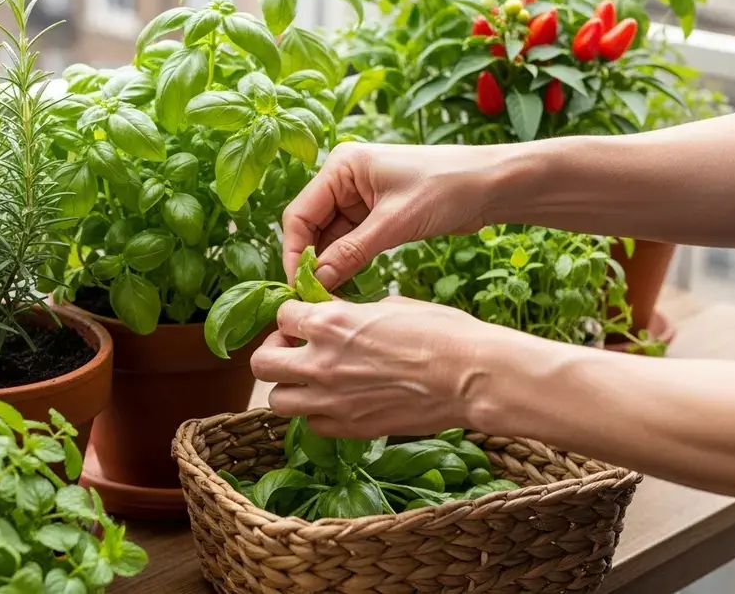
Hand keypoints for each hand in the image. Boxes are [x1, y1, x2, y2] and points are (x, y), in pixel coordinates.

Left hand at [251, 296, 532, 438]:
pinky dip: (316, 413)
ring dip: (289, 387)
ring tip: (311, 380)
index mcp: (329, 322)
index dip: (292, 316)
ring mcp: (331, 400)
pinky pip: (311, 424)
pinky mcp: (350, 429)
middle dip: (274, 353)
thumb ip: (350, 313)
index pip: (281, 315)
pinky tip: (336, 402)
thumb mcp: (389, 305)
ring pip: (276, 400)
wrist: (472, 376)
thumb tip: (336, 316)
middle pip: (262, 363)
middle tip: (294, 351)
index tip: (304, 320)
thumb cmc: (441, 332)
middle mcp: (320, 362)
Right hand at [282, 141, 504, 289]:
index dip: (294, 252)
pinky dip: (347, 264)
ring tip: (330, 297)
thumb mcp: (395, 223)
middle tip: (313, 298)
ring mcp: (358, 198)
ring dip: (329, 266)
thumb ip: (351, 252)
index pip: (300, 214)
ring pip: (329, 238)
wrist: (491, 185)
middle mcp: (343, 179)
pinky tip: (347, 286)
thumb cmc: (446, 189)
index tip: (299, 287)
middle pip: (311, 227)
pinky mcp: (374, 215)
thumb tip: (316, 282)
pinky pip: (349, 243)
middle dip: (311, 261)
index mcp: (341, 167)